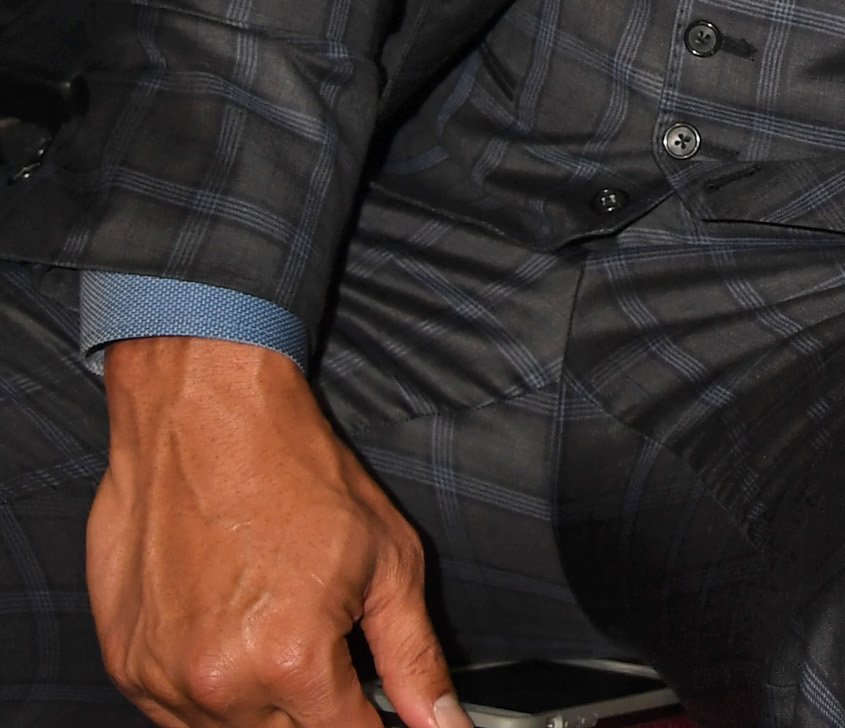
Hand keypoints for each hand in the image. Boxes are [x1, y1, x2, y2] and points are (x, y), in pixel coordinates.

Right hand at [89, 338, 459, 727]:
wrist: (203, 421)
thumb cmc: (295, 476)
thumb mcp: (389, 560)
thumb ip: (415, 658)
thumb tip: (443, 723)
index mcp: (292, 660)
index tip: (382, 716)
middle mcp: (220, 684)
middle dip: (320, 713)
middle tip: (330, 654)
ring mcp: (162, 681)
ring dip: (264, 709)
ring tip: (279, 632)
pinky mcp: (126, 667)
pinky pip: (175, 716)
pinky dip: (213, 695)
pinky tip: (235, 637)